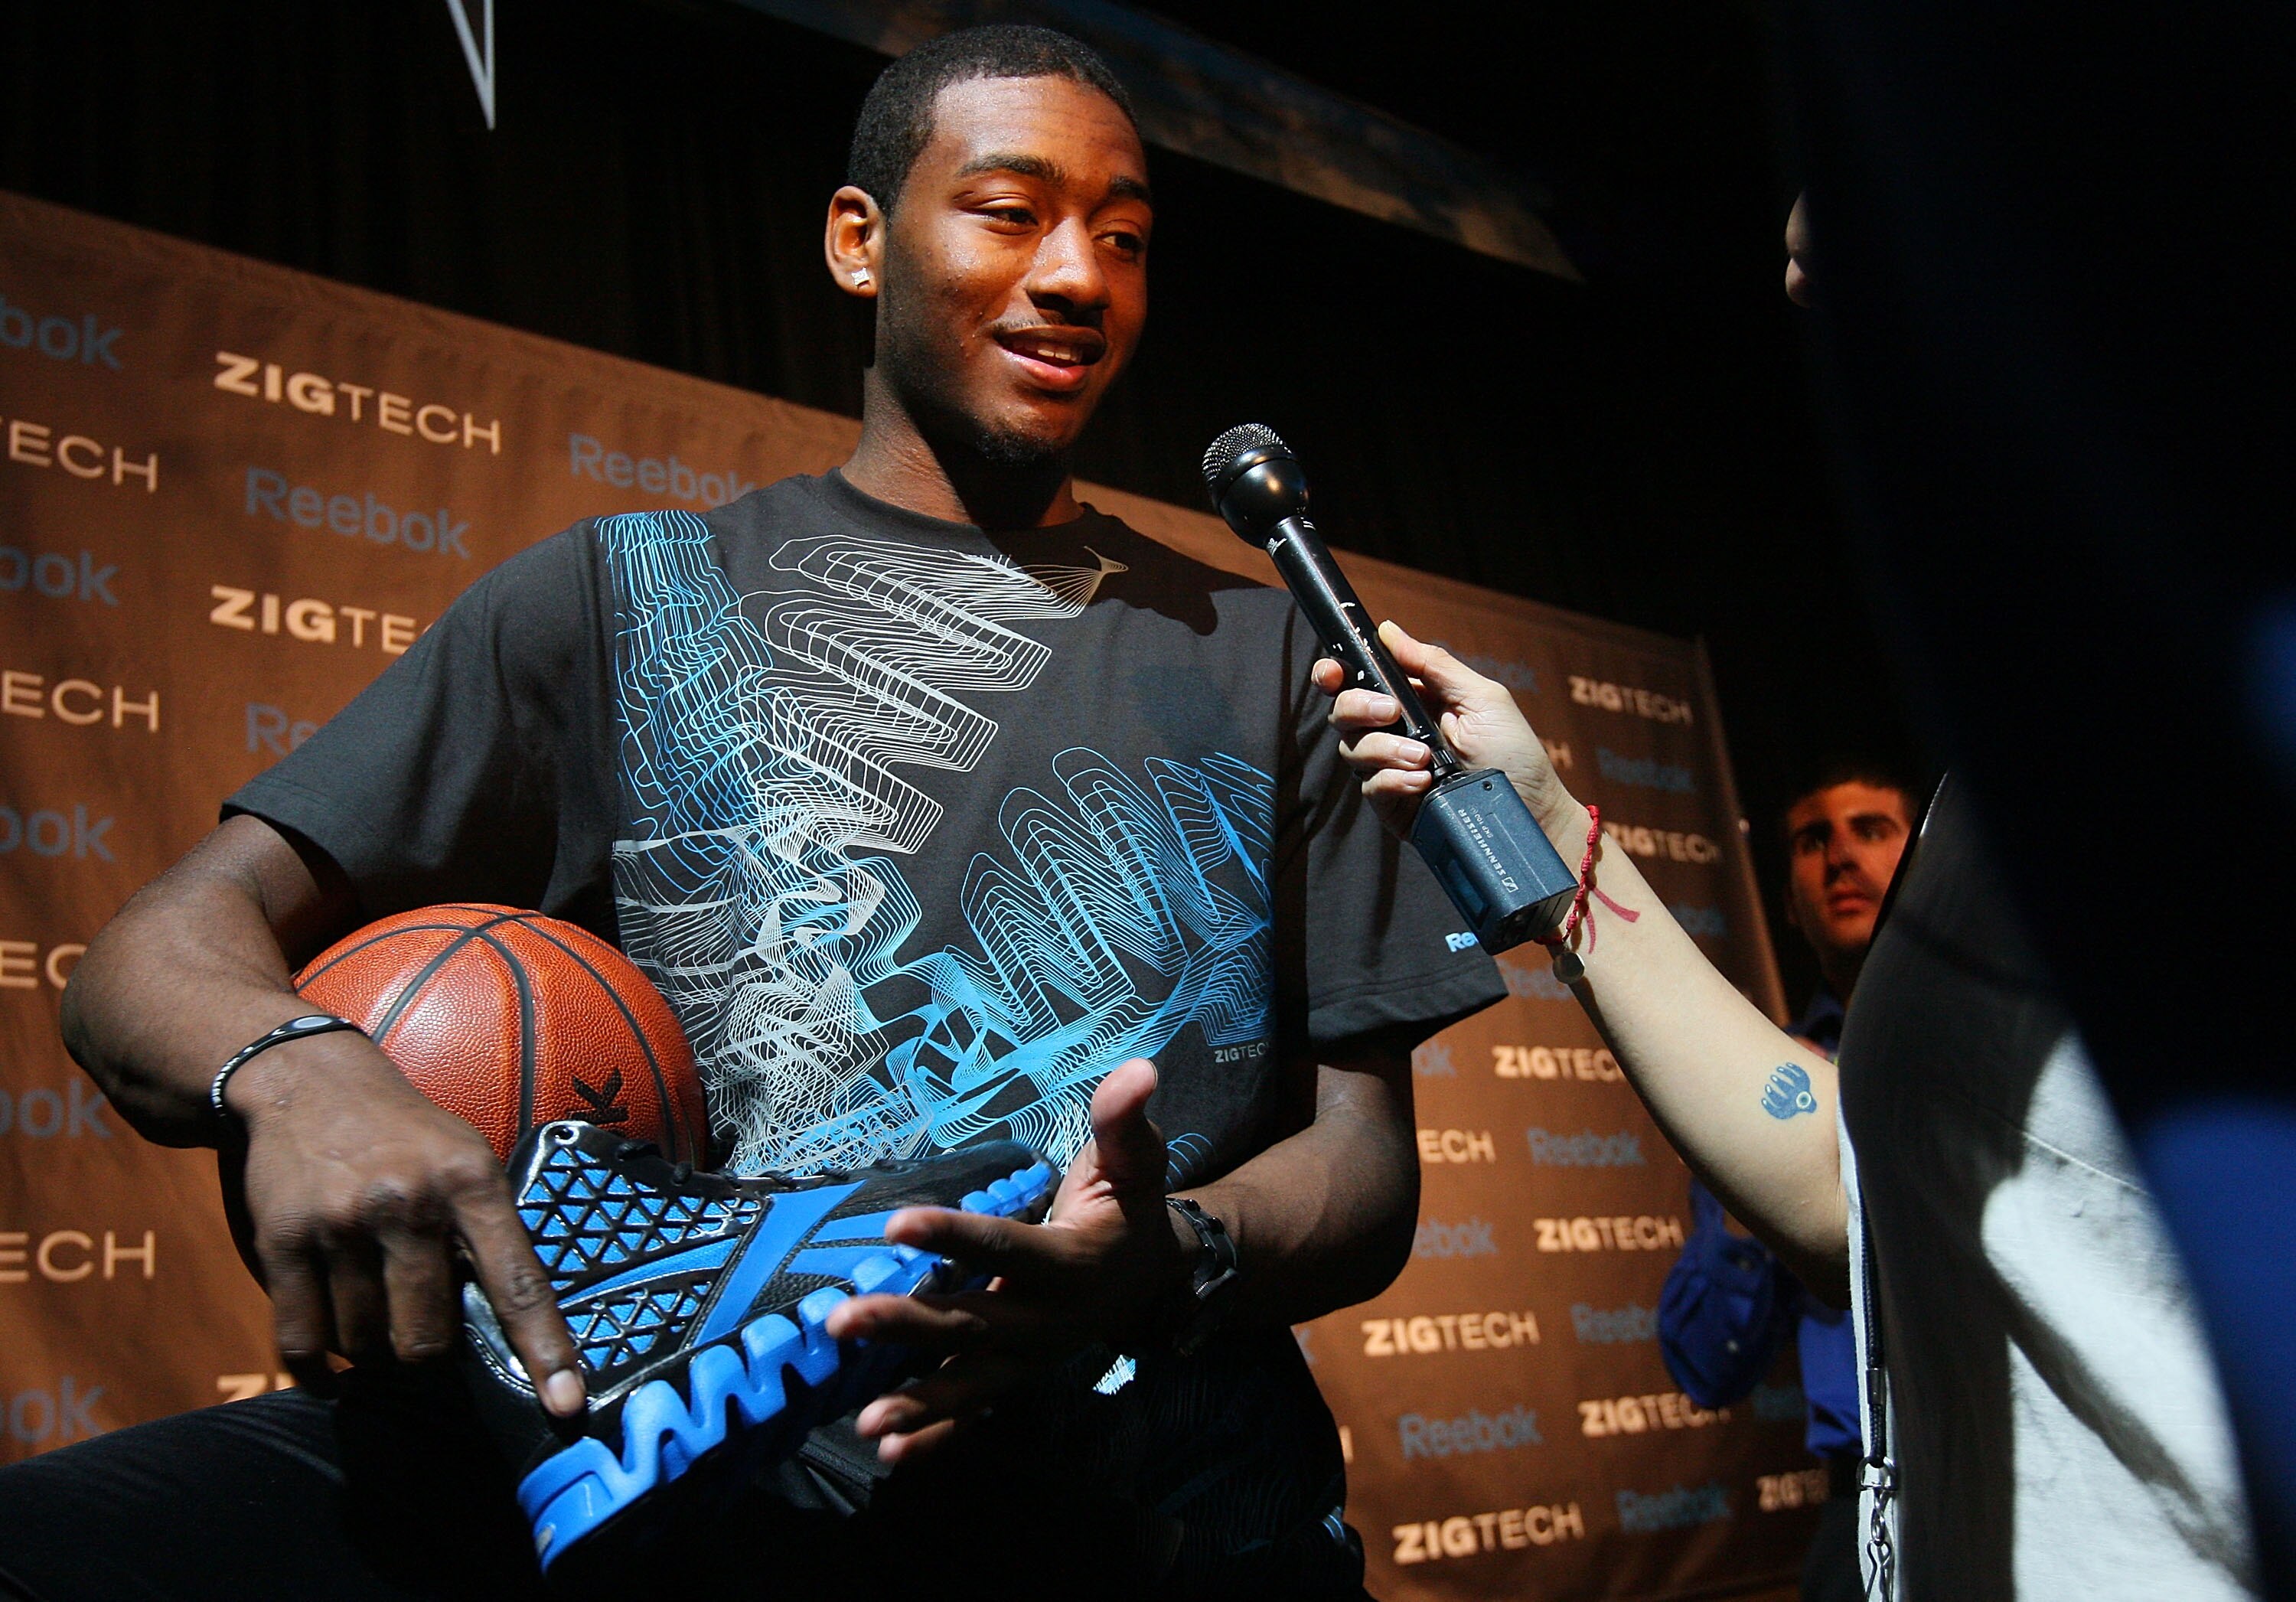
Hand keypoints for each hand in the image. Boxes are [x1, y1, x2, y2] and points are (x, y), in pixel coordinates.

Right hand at [228, 1032, 585, 1416]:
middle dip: (428, 1353)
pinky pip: (302, 1343)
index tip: (565, 1405)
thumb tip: (504, 1327)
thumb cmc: (405, 1134)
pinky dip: (319, 1371)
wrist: (307, 1081)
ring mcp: (340, 1223)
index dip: (545, 1350)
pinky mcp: (280, 1240)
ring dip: (371, 1349)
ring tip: (375, 1309)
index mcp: (472, 1183)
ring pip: (364, 1345)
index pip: (519, 1283)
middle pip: (427, 1339)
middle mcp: (409, 1204)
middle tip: (422, 1327)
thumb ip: (487, 1233)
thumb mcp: (467, 1158)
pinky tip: (331, 1369)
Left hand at [823, 1059, 1186, 1462]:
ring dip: (919, 1401)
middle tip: (843, 1321)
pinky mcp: (1018, 1376)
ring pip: (970, 1381)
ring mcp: (1031, 1358)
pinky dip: (938, 1436)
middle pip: (972, 1323)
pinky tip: (890, 1454)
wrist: (1158, 1277)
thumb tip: (1138, 1070)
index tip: (895, 1225)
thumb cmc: (1130, 1208)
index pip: (1004, 1247)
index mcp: (1070, 1262)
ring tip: (867, 1420)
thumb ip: (1125, 1121)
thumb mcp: (1135, 1161)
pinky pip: (976, 1412)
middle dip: (907, 1325)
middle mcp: (1048, 1320)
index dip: (952, 1236)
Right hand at [1314, 619, 1576, 837]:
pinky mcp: (1393, 802)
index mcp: (1413, 700)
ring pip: (1353, 749)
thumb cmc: (1514, 752)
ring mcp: (1391, 768)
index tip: (1333, 672)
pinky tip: (1423, 782)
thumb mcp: (1482, 698)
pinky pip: (1370, 787)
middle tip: (1390, 712)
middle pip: (1344, 712)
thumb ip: (1434, 665)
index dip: (1335, 673)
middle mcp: (1395, 731)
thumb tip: (1388, 631)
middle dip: (1358, 706)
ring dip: (1384, 748)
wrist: (1530, 811)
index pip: (1360, 680)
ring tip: (1425, 757)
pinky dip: (1393, 780)